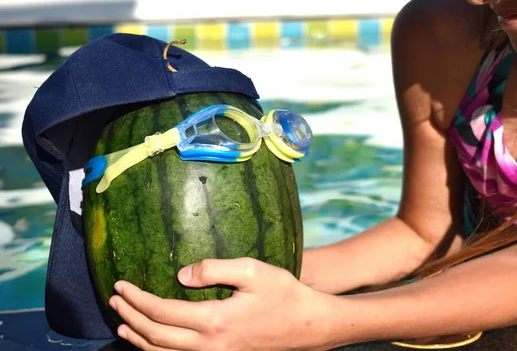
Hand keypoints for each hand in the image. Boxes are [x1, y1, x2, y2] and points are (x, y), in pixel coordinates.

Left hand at [109, 257, 335, 350]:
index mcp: (214, 321)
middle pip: (156, 336)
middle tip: (114, 299)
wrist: (307, 326)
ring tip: (122, 322)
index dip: (137, 298)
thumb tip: (181, 274)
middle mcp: (210, 345)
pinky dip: (157, 350)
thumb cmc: (284, 295)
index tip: (121, 284)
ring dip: (139, 337)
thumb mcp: (254, 271)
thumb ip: (215, 269)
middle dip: (131, 316)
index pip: (162, 312)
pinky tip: (152, 341)